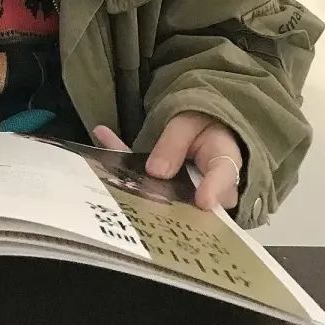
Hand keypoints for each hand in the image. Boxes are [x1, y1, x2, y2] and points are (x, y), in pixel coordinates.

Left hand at [93, 112, 242, 212]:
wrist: (200, 126)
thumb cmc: (205, 125)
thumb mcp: (192, 122)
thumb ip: (176, 144)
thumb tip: (155, 172)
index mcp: (223, 164)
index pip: (223, 177)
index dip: (213, 190)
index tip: (202, 201)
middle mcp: (204, 188)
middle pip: (189, 200)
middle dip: (162, 202)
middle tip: (138, 196)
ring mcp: (180, 193)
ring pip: (159, 194)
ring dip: (134, 183)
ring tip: (110, 166)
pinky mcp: (160, 188)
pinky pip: (140, 178)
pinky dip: (120, 158)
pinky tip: (101, 134)